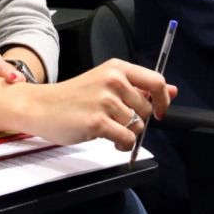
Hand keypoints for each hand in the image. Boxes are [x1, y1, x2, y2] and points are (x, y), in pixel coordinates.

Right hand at [15, 59, 176, 150]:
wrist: (41, 106)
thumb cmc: (73, 97)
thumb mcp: (107, 84)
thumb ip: (140, 87)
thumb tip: (172, 90)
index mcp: (117, 68)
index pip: (156, 81)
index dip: (163, 100)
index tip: (160, 111)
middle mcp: (113, 81)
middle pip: (147, 109)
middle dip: (137, 120)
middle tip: (117, 120)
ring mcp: (105, 101)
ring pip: (137, 126)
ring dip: (126, 133)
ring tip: (108, 128)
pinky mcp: (98, 121)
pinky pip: (126, 139)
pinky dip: (122, 145)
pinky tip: (109, 140)